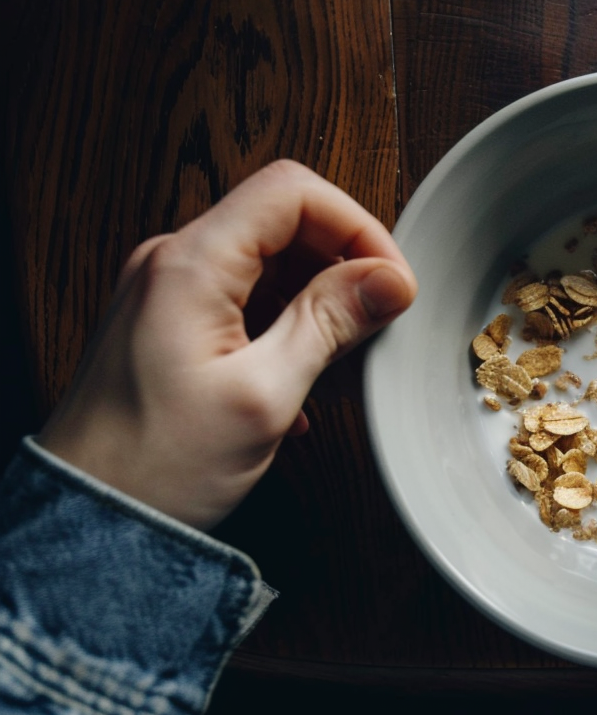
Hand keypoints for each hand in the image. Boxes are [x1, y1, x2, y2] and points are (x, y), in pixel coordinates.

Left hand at [37, 160, 417, 529]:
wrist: (88, 522)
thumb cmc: (156, 468)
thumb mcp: (264, 396)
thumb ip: (328, 323)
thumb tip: (388, 279)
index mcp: (190, 264)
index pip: (291, 192)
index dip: (356, 225)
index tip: (390, 281)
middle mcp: (172, 264)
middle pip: (283, 223)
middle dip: (343, 266)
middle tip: (377, 324)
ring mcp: (167, 294)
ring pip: (269, 264)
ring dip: (318, 304)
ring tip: (340, 366)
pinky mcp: (169, 325)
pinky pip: (245, 299)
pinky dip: (287, 327)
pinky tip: (303, 382)